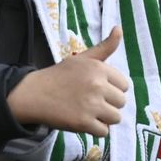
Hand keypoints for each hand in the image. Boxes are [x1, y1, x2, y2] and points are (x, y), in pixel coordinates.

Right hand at [6, 27, 129, 134]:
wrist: (35, 94)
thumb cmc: (61, 75)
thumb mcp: (84, 58)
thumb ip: (105, 47)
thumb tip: (119, 28)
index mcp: (100, 69)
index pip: (124, 85)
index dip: (112, 88)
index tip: (98, 89)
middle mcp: (98, 86)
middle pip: (121, 102)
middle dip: (109, 104)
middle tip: (91, 101)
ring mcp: (91, 105)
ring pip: (115, 118)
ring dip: (104, 118)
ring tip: (89, 112)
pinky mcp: (83, 123)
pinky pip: (104, 132)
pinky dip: (96, 130)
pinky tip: (84, 121)